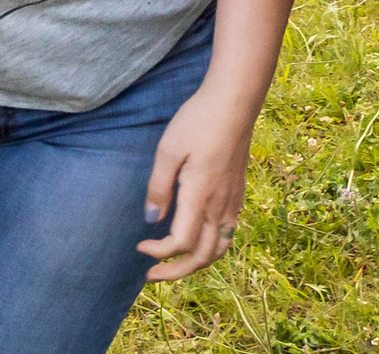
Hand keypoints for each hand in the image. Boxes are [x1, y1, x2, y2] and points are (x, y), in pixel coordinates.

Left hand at [137, 82, 257, 280]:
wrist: (234, 102)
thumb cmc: (198, 121)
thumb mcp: (168, 149)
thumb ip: (159, 188)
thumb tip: (152, 220)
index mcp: (200, 195)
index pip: (181, 243)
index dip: (159, 252)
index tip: (140, 245)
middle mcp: (220, 205)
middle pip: (202, 257)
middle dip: (176, 272)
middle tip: (152, 275)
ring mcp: (232, 201)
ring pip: (219, 249)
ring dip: (197, 264)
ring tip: (176, 265)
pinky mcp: (238, 193)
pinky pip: (228, 234)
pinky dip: (213, 248)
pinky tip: (199, 240)